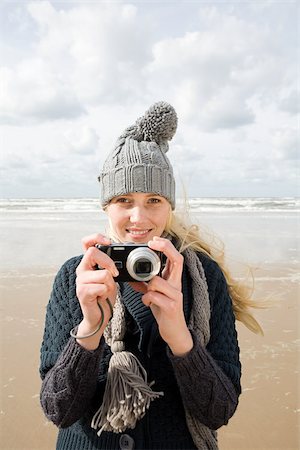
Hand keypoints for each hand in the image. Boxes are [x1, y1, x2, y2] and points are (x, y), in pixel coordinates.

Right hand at [75, 234, 118, 348]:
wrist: (99, 316)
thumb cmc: (104, 296)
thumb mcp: (111, 277)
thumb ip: (111, 266)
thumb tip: (124, 256)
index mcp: (88, 263)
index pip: (86, 242)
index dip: (96, 237)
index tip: (108, 241)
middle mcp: (81, 270)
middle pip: (93, 253)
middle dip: (108, 262)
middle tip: (115, 273)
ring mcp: (80, 281)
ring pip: (103, 274)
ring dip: (110, 284)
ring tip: (105, 290)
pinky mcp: (82, 292)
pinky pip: (101, 286)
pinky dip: (107, 292)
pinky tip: (101, 297)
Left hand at [131, 236, 192, 355]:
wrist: (175, 333)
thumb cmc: (165, 312)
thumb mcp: (155, 296)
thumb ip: (146, 285)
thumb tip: (132, 278)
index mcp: (174, 280)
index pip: (176, 257)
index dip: (166, 246)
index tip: (154, 240)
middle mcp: (177, 285)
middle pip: (177, 259)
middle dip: (165, 248)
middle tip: (152, 243)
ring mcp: (176, 295)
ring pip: (158, 280)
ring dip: (147, 285)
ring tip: (145, 294)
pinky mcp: (172, 307)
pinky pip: (154, 296)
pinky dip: (146, 298)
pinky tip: (147, 304)